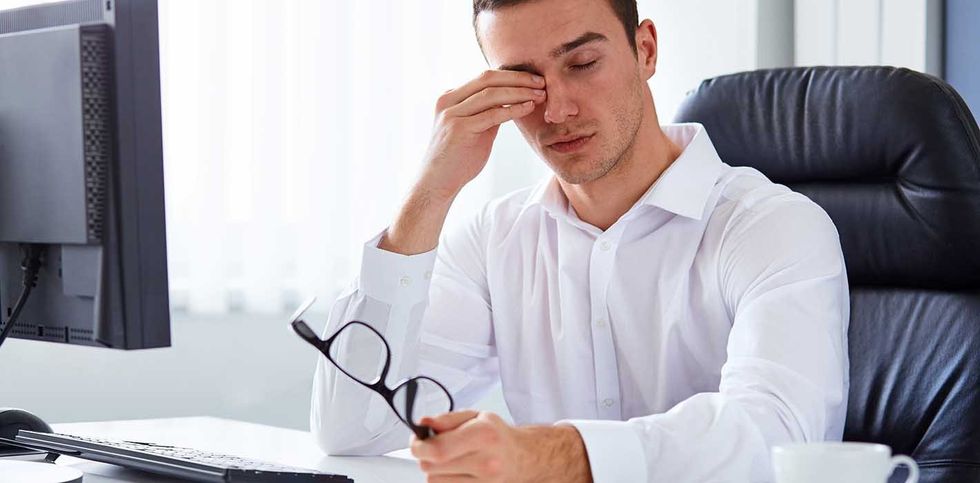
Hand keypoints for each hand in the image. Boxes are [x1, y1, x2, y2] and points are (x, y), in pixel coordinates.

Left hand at [410, 410, 591, 482]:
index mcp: (484, 435)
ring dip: (436, 469)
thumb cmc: (497, 436)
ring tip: (452, 459)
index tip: (416, 441)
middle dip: (426, 455)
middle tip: (435, 447)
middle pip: (431, 466)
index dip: (419, 446)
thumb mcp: (474, 417)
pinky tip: (458, 471)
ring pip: (435, 480)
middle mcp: (486, 462)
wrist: (523, 458)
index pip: (438, 449)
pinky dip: (445, 480)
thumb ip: (446, 419)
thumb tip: (423, 424)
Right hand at [418, 70, 547, 198]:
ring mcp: (452, 114)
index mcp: (451, 97)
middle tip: (542, 82)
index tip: (534, 79)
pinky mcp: (459, 128)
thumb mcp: (475, 129)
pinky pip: (492, 114)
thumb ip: (488, 113)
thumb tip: (512, 101)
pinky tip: (529, 107)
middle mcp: (448, 100)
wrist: (438, 182)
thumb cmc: (458, 158)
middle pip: (488, 79)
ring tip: (540, 95)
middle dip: (518, 78)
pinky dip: (514, 109)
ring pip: (491, 94)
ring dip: (520, 92)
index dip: (512, 75)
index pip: (485, 78)